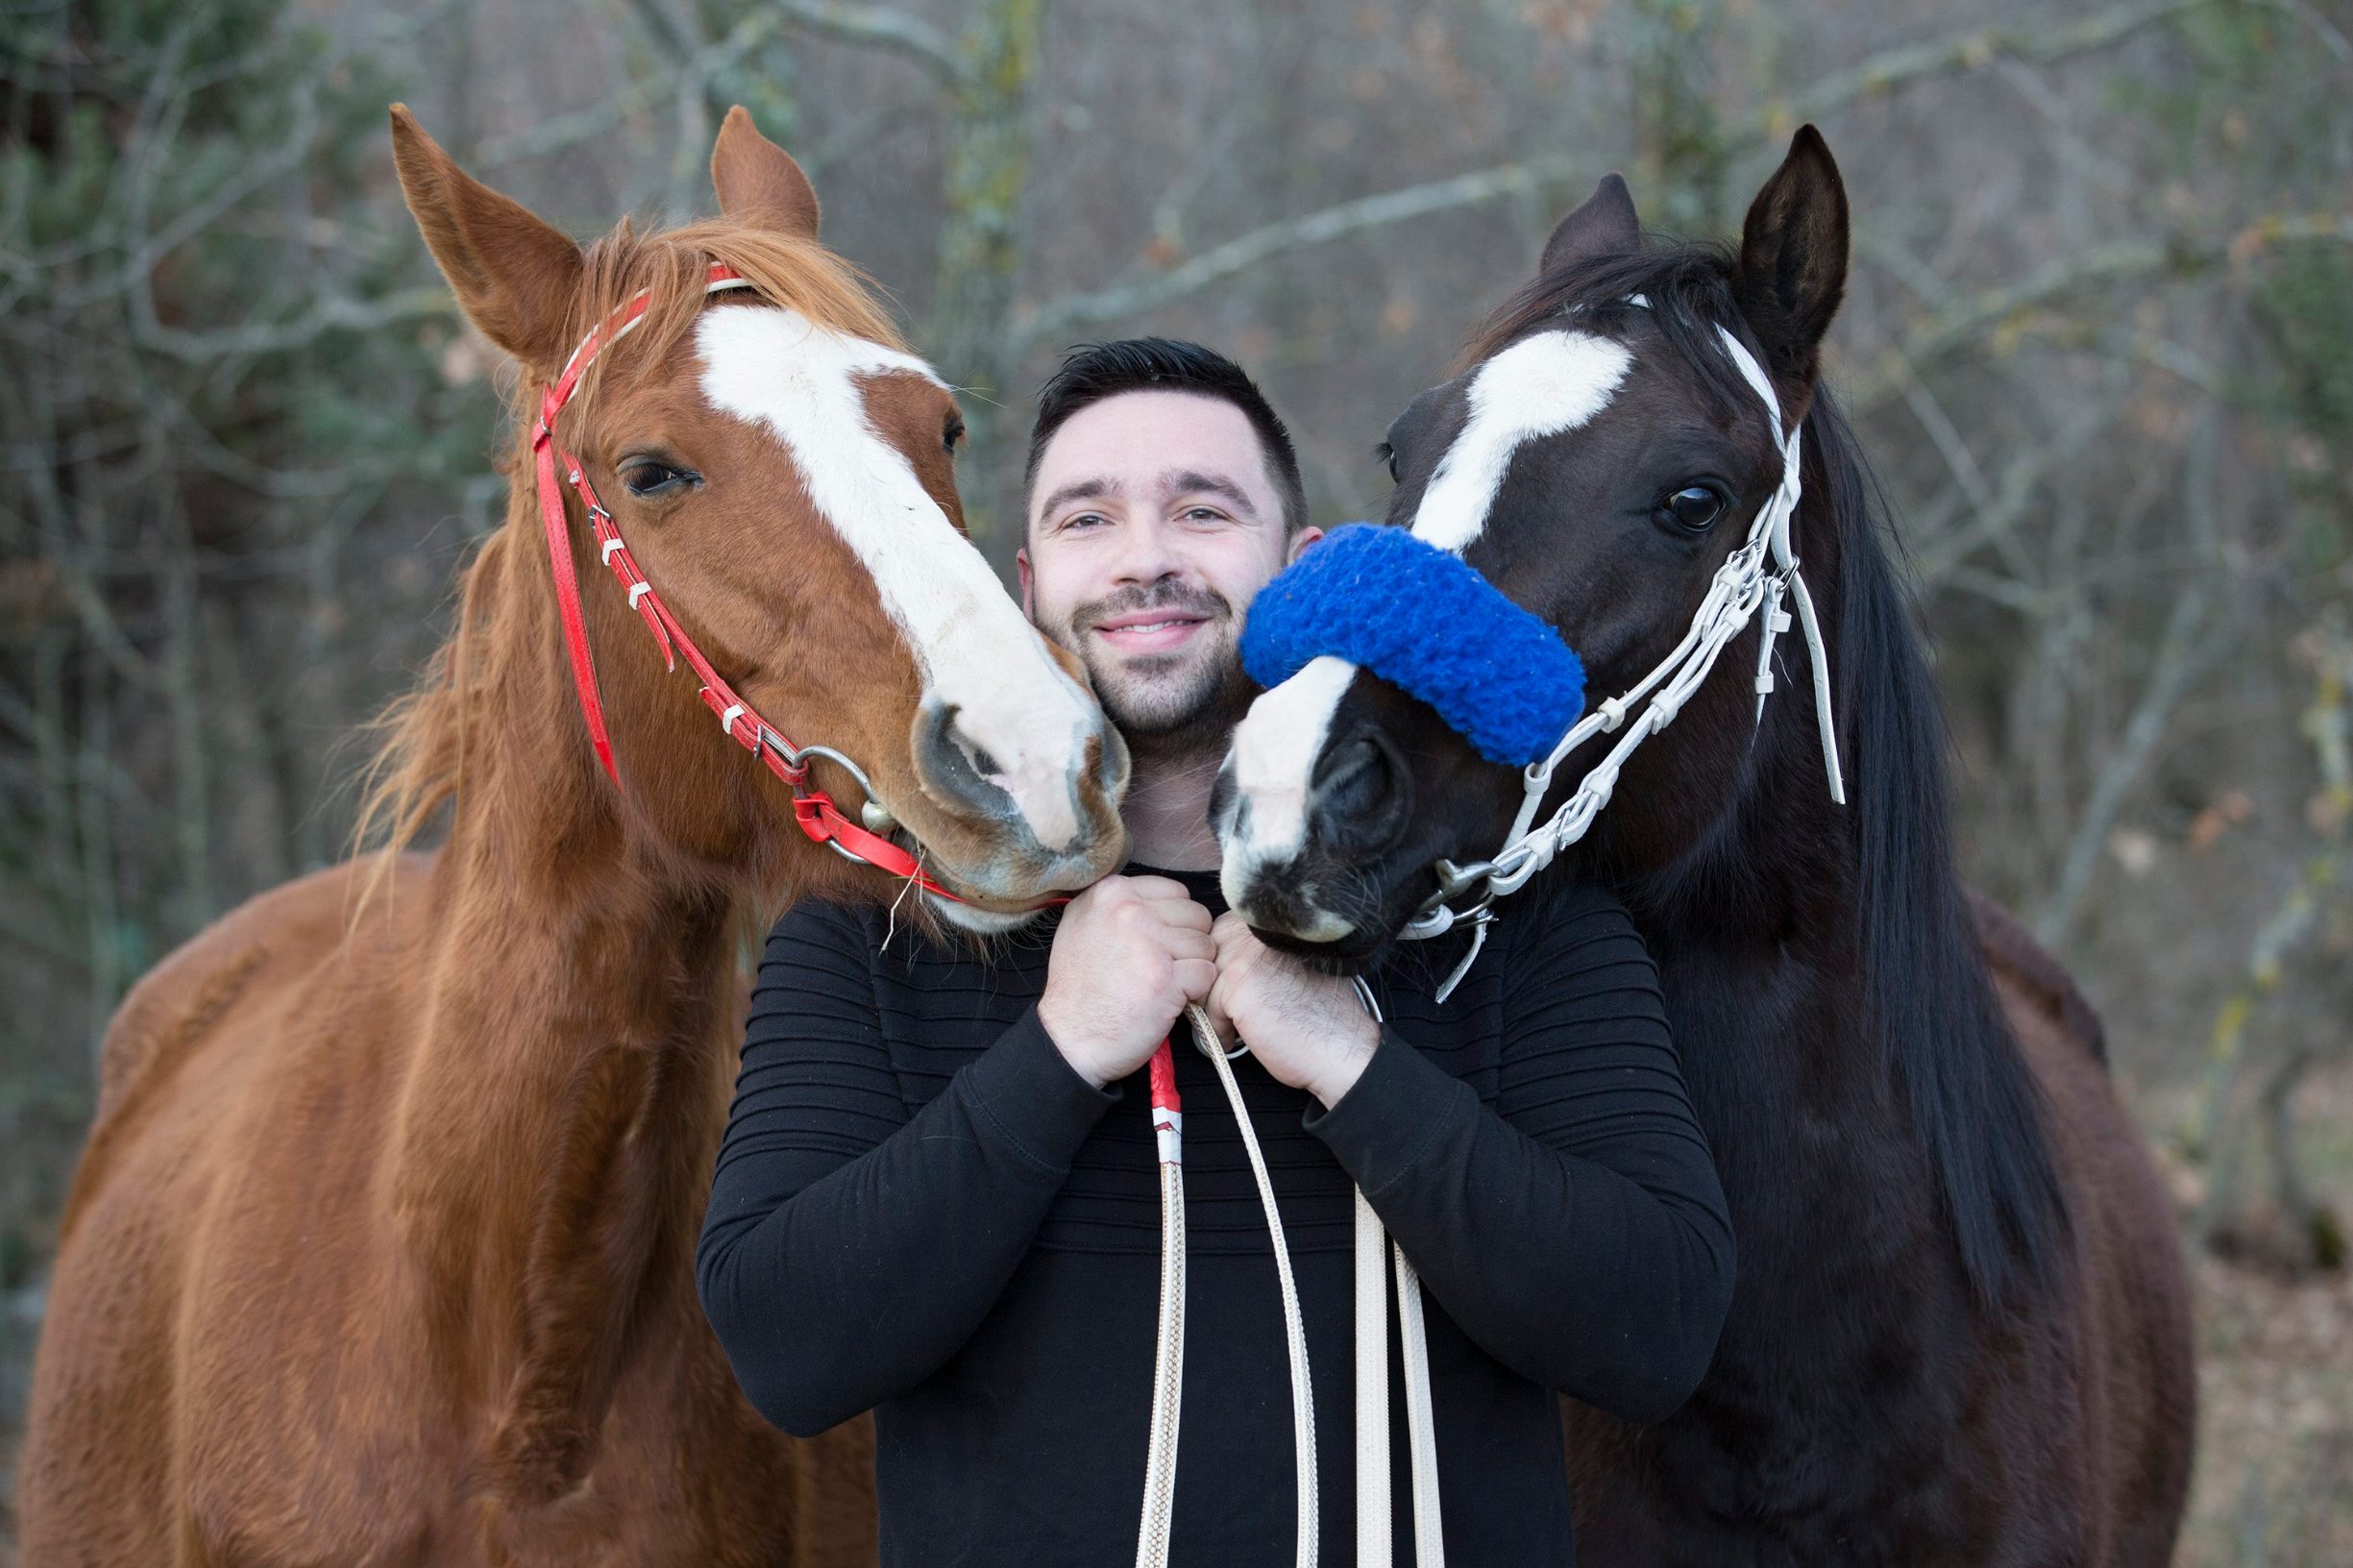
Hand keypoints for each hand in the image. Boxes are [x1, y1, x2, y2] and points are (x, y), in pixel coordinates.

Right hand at [1038, 876, 1216, 1088]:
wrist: (1069, 1039)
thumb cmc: (1079, 987)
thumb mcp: (1082, 925)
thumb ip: (1119, 904)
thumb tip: (1163, 898)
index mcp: (1111, 892)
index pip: (1177, 893)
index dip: (1174, 923)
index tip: (1155, 946)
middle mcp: (1129, 910)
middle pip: (1196, 916)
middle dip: (1187, 944)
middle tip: (1161, 969)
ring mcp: (1148, 943)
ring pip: (1206, 945)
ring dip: (1193, 969)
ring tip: (1163, 985)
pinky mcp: (1165, 978)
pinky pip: (1207, 974)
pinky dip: (1195, 992)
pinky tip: (1168, 1000)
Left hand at [1204, 913, 1379, 1108]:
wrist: (1342, 1047)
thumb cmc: (1322, 1015)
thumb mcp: (1289, 967)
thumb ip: (1256, 954)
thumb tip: (1215, 964)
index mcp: (1272, 924)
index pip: (1221, 933)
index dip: (1224, 966)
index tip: (1235, 991)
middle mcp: (1258, 931)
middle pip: (1208, 955)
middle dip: (1215, 986)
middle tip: (1230, 1013)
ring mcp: (1247, 954)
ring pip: (1205, 981)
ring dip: (1216, 1009)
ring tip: (1236, 1029)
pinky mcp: (1239, 984)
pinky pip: (1210, 1007)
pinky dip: (1221, 1029)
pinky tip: (1241, 1038)